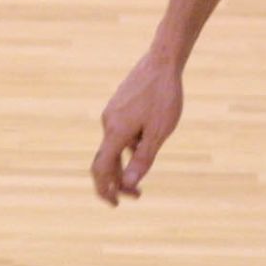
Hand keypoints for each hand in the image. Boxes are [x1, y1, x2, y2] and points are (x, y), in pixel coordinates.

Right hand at [92, 52, 184, 205]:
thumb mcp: (158, 133)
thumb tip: (127, 185)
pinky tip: (149, 136)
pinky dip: (130, 144)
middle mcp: (108, 122)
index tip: (115, 204)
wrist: (162, 61)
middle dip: (118, 181)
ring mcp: (112, 112)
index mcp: (116, 132)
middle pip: (106, 160)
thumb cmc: (164, 97)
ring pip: (115, 146)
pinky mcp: (119, 105)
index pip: (101, 169)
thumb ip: (142, 160)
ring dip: (126, 161)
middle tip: (138, 196)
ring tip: (151, 156)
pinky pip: (120, 132)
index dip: (104, 189)